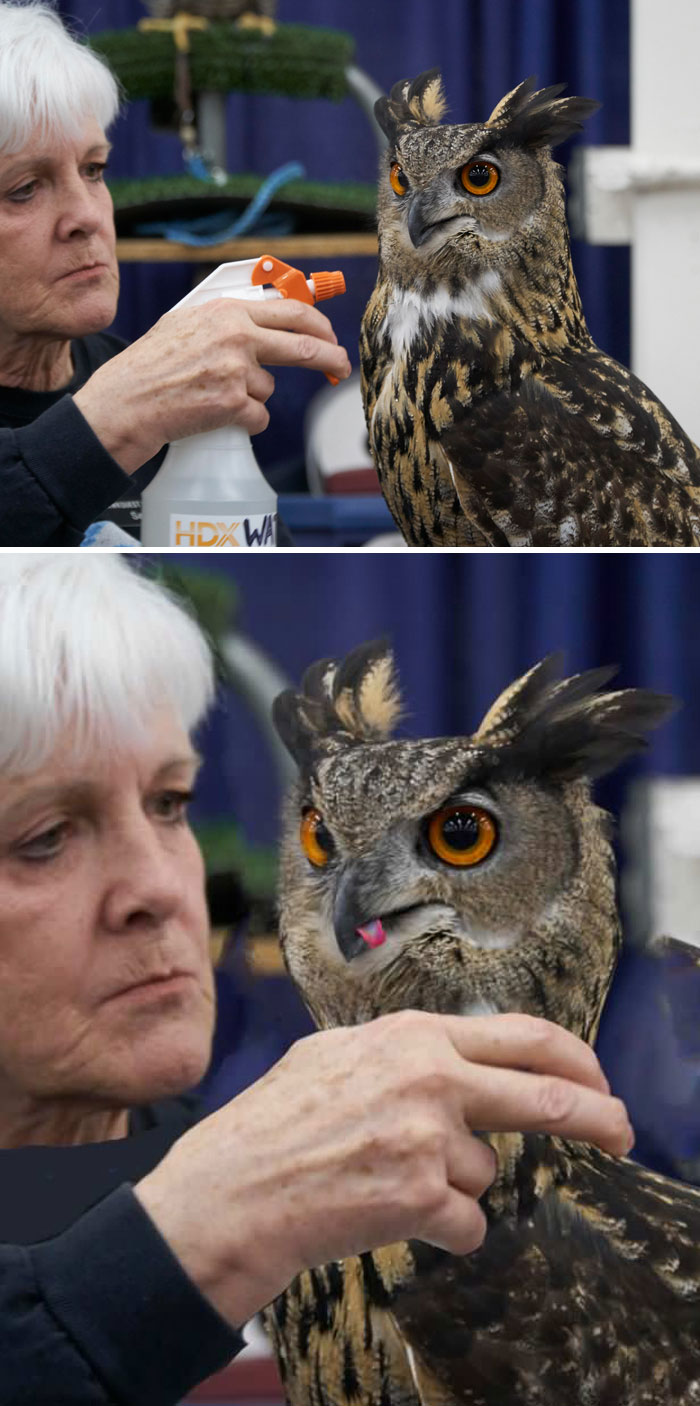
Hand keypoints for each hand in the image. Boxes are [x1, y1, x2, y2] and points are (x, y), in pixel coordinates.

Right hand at [73, 297, 352, 473]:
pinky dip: (243, 421)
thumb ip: (228, 318)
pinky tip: (214, 414)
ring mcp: (236, 371)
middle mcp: (236, 336)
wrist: (127, 401)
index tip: (329, 335)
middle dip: (328, 358)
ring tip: (211, 394)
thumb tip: (271, 315)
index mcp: (227, 311)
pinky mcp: (233, 404)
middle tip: (339, 368)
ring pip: (268, 388)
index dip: (318, 325)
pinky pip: (258, 417)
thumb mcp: (188, 322)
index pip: (291, 311)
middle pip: (303, 347)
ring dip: (250, 397)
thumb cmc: (152, 364)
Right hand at [134, 1011, 631, 1326]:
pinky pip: (467, 1223)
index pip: (524, 1036)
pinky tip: (385, 1213)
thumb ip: (404, 1051)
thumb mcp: (339, 1053)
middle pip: (547, 1096)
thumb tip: (456, 1060)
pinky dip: (439, 1228)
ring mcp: (428, 1137)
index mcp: (413, 1036)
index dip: (574, 1060)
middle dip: (598, 1116)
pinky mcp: (420, 1197)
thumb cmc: (274, 1124)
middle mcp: (429, 1077)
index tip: (595, 1080)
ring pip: (485, 1171)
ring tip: (382, 1178)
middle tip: (622, 1131)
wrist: (231, 1191)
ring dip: (451, 1185)